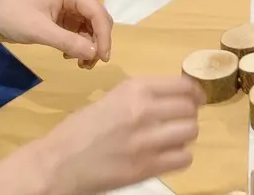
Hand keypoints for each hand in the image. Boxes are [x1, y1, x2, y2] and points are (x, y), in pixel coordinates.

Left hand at [0, 0, 112, 69]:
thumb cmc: (14, 18)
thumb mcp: (39, 31)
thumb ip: (67, 41)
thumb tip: (94, 54)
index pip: (98, 13)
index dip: (104, 36)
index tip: (102, 58)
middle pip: (99, 20)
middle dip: (98, 43)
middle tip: (88, 64)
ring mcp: (73, 7)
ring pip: (94, 28)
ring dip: (91, 46)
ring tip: (80, 64)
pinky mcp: (68, 18)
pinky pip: (83, 33)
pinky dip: (81, 46)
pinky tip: (70, 55)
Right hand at [0, 76, 203, 194]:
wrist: (57, 163)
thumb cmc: (79, 129)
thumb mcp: (111, 99)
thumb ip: (141, 96)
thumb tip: (174, 96)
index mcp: (134, 89)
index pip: (183, 85)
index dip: (195, 92)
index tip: (196, 98)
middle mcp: (144, 110)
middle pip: (190, 109)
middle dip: (188, 115)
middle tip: (178, 121)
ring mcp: (147, 141)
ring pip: (191, 132)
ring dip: (185, 136)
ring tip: (172, 139)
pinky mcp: (146, 168)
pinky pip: (184, 158)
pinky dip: (180, 157)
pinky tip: (167, 156)